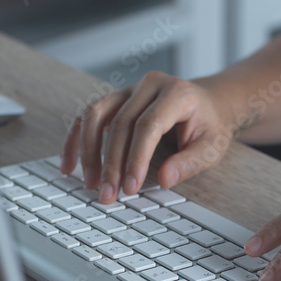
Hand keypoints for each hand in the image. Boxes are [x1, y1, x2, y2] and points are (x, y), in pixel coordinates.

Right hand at [61, 71, 233, 204]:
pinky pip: (88, 116)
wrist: (210, 103)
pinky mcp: (116, 99)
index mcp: (176, 93)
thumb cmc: (210, 126)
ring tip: (89, 183)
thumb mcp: (211, 147)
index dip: (136, 158)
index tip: (129, 188)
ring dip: (88, 152)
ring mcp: (129, 89)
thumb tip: (164, 179)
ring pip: (96, 115)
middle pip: (120, 123)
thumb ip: (189, 163)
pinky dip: (76, 140)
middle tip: (107, 195)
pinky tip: (69, 164)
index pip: (149, 125)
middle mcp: (149, 85)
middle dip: (111, 164)